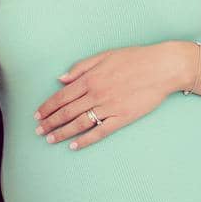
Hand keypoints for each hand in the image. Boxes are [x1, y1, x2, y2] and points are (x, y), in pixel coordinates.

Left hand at [35, 42, 193, 149]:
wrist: (162, 67)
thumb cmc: (134, 58)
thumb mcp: (104, 55)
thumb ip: (81, 67)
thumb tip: (60, 79)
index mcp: (90, 79)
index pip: (61, 96)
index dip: (47, 107)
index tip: (37, 115)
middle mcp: (96, 94)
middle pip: (67, 112)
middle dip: (50, 122)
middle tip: (38, 131)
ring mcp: (109, 108)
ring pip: (79, 123)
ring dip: (62, 132)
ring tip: (50, 139)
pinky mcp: (122, 118)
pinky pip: (100, 132)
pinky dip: (85, 140)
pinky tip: (74, 146)